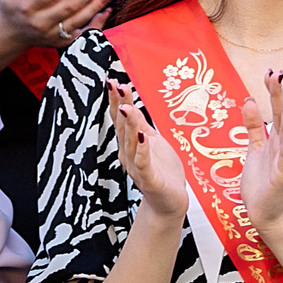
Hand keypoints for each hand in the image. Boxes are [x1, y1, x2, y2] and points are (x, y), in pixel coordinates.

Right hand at [0, 0, 117, 51]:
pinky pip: (84, 34)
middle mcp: (41, 22)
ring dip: (99, 3)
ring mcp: (52, 35)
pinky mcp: (61, 44)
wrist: (10, 33)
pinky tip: (108, 9)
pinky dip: (98, 23)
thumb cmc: (12, 5)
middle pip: (72, 4)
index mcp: (27, 6)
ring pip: (81, 18)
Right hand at [107, 79, 189, 222]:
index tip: (112, 81)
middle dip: (119, 106)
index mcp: (130, 144)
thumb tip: (129, 105)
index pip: (121, 119)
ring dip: (129, 125)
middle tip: (115, 85)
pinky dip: (142, 150)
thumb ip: (141, 126)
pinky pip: (143, 164)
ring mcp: (138, 167)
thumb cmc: (162, 171)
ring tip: (127, 107)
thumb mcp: (153, 142)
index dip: (117, 101)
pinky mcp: (150, 180)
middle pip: (122, 127)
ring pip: (131, 143)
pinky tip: (142, 137)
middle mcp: (129, 154)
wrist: (169, 201)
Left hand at [239, 68, 282, 236]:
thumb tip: (248, 101)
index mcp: (275, 139)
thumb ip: (253, 126)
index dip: (272, 91)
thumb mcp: (254, 149)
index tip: (269, 72)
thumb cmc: (261, 182)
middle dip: (280, 94)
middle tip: (278, 74)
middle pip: (282, 115)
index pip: (275, 109)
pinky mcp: (282, 174)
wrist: (266, 212)